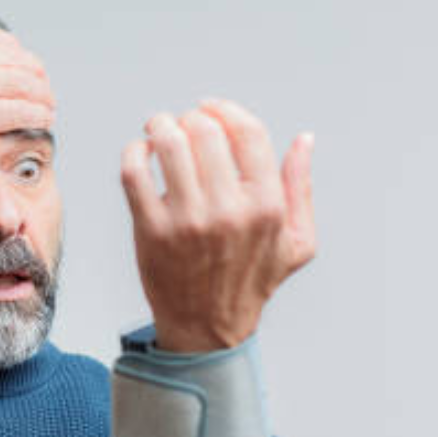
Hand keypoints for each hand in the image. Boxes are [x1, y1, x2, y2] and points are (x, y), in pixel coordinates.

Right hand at [0, 12, 56, 219]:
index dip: (7, 48)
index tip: (15, 61)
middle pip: (10, 54)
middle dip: (30, 69)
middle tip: (40, 84)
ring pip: (22, 79)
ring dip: (41, 92)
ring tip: (47, 103)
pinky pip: (21, 109)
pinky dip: (38, 113)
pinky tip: (44, 119)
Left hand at [119, 98, 316, 352]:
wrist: (206, 328)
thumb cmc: (251, 281)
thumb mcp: (297, 241)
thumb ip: (301, 188)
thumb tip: (304, 139)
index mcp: (266, 205)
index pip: (247, 132)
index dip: (224, 109)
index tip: (208, 107)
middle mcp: (229, 210)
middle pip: (204, 131)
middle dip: (189, 117)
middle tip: (180, 123)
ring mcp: (187, 221)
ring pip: (167, 144)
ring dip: (159, 126)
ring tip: (157, 130)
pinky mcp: (152, 231)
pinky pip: (134, 173)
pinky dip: (133, 152)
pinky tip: (140, 154)